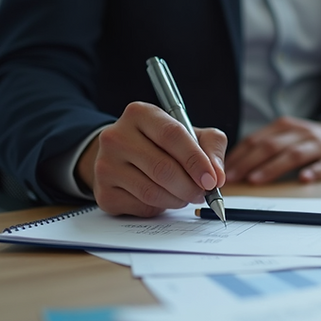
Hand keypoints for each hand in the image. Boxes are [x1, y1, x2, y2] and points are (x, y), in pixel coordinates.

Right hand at [76, 101, 227, 216]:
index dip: (196, 160)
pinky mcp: (103, 193)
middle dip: (190, 186)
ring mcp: (105, 165)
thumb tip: (217, 177)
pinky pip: (141, 206)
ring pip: (152, 191)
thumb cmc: (164, 144)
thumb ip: (211, 148)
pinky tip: (164, 198)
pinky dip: (161, 207)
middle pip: (162, 168)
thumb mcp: (192, 134)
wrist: (124, 156)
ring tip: (186, 195)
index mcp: (140, 113)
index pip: (172, 135)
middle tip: (204, 194)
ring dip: (178, 199)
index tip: (212, 180)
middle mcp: (116, 136)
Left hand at [225, 116, 320, 184]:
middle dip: (249, 162)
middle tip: (233, 178)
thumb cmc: (310, 141)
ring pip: (293, 154)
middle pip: (271, 146)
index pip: (256, 140)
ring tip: (257, 180)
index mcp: (285, 126)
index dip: (239, 155)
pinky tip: (304, 179)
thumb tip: (234, 166)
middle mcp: (301, 132)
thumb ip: (265, 146)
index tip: (223, 170)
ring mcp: (319, 144)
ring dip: (273, 167)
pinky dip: (315, 171)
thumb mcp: (288, 136)